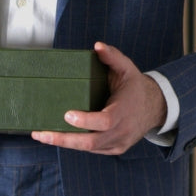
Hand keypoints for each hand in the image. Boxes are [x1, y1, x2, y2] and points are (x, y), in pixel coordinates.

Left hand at [31, 41, 166, 153]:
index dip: (85, 121)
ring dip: (64, 143)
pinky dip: (74, 144)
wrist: (155, 108)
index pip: (104, 122)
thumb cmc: (135, 86)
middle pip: (90, 142)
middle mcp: (121, 131)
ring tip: (41, 135)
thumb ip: (113, 57)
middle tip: (41, 133)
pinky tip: (57, 137)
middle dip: (63, 139)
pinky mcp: (113, 149)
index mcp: (124, 111)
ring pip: (88, 149)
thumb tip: (97, 45)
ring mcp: (117, 143)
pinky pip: (92, 150)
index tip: (67, 114)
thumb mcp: (127, 68)